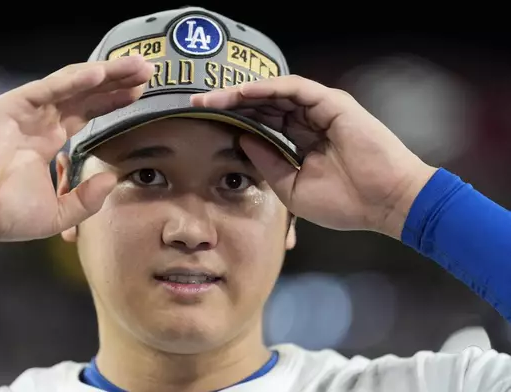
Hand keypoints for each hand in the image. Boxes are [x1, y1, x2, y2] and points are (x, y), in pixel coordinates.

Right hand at [0, 55, 154, 252]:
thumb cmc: (4, 214)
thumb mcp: (57, 213)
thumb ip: (87, 199)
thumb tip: (112, 179)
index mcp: (50, 141)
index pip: (89, 114)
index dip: (113, 102)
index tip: (140, 94)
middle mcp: (42, 121)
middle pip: (87, 94)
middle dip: (117, 81)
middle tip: (148, 70)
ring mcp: (27, 112)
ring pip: (72, 85)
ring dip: (104, 74)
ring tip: (134, 66)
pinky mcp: (12, 107)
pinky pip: (47, 89)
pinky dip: (72, 81)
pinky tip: (98, 74)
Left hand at [191, 75, 436, 238]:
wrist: (385, 203)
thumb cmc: (345, 202)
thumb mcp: (292, 187)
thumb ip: (267, 162)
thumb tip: (240, 140)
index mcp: (301, 142)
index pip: (262, 125)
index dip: (234, 122)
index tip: (204, 125)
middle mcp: (309, 122)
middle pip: (262, 107)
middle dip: (230, 104)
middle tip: (197, 104)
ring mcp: (321, 110)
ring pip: (274, 94)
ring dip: (243, 94)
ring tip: (213, 97)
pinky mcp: (332, 103)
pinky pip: (294, 89)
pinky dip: (268, 89)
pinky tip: (242, 93)